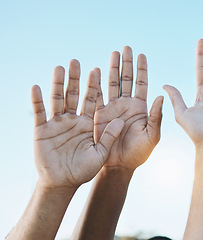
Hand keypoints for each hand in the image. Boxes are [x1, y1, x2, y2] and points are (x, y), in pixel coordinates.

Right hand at [32, 60, 123, 188]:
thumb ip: (110, 137)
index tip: (98, 69)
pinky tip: (37, 87)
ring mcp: (57, 123)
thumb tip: (121, 121)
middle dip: (76, 78)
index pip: (93, 99)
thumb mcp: (102, 154)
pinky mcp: (42, 130)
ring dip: (58, 84)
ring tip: (59, 68)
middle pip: (75, 94)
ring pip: (58, 99)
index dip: (94, 85)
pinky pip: (40, 113)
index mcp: (90, 122)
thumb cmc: (85, 171)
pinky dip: (38, 100)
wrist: (64, 183)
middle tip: (76, 61)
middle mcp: (74, 119)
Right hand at [94, 47, 163, 170]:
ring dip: (113, 68)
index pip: (142, 84)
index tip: (141, 54)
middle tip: (126, 47)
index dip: (142, 69)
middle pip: (127, 79)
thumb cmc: (139, 154)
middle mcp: (127, 104)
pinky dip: (96, 84)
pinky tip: (96, 70)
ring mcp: (112, 108)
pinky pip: (98, 96)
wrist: (119, 166)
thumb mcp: (152, 135)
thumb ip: (157, 116)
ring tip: (113, 53)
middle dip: (127, 63)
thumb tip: (162, 95)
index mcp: (141, 108)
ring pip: (112, 84)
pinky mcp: (99, 114)